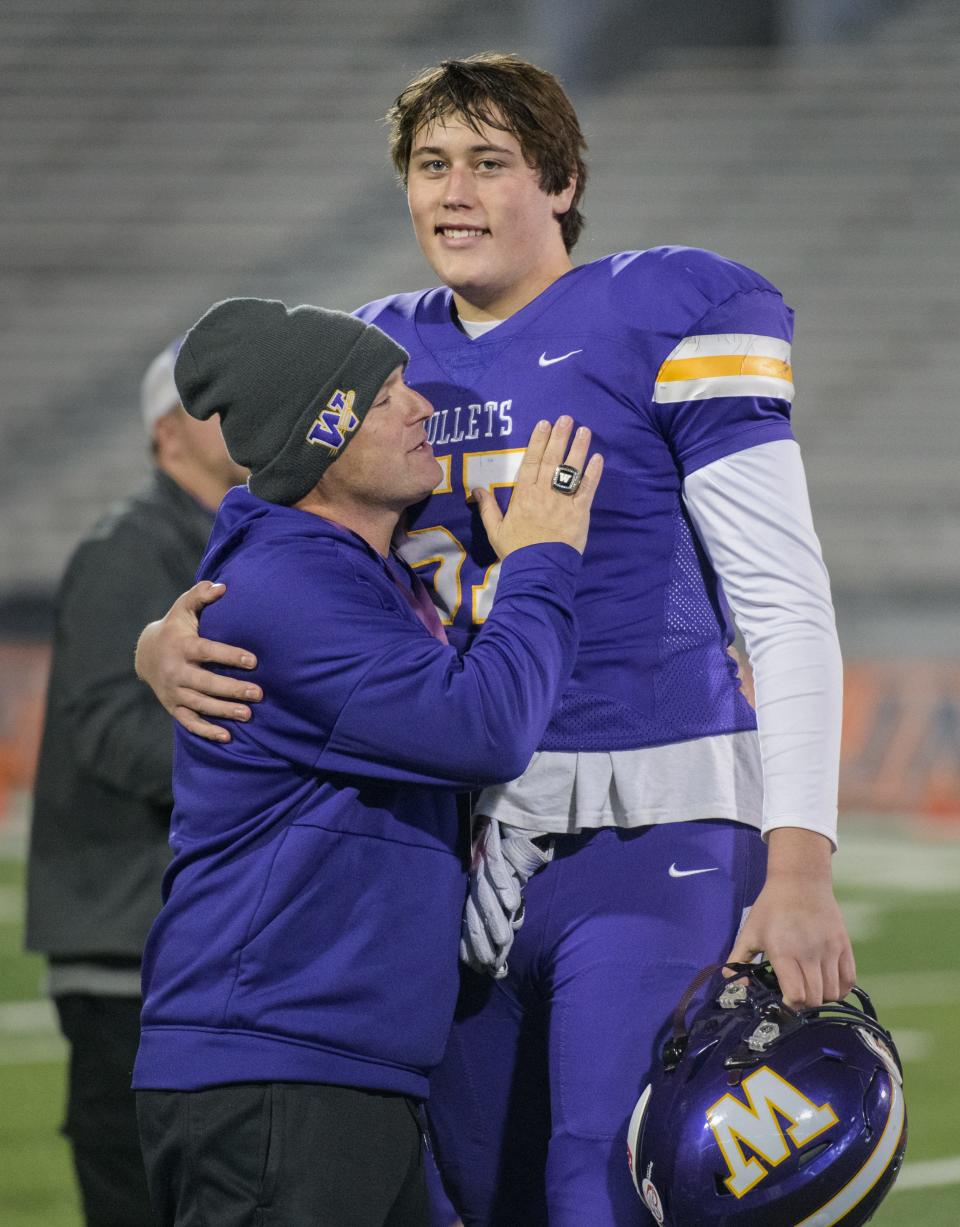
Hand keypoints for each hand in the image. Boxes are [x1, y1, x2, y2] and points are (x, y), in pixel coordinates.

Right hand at [134, 581, 261, 741]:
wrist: (146, 653)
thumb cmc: (176, 627)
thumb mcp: (184, 608)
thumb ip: (201, 595)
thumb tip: (223, 586)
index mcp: (182, 646)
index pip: (207, 651)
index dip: (229, 655)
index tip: (253, 660)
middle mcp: (176, 671)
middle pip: (206, 683)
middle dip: (232, 689)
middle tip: (259, 693)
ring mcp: (174, 692)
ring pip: (200, 704)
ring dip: (224, 711)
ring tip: (249, 714)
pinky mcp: (173, 707)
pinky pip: (190, 722)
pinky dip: (207, 730)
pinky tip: (227, 737)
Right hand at [473, 417, 602, 558]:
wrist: (538, 569)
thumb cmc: (516, 550)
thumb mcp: (494, 530)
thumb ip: (487, 508)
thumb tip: (476, 489)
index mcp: (523, 495)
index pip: (531, 461)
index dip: (537, 441)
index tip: (543, 424)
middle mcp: (543, 493)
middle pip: (552, 459)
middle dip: (559, 437)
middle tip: (566, 419)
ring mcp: (562, 501)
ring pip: (571, 470)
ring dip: (578, 448)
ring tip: (584, 431)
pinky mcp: (579, 512)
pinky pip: (587, 489)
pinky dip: (593, 473)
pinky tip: (597, 458)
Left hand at [724, 829, 855, 1007]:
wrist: (800, 881)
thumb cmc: (771, 907)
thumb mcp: (749, 932)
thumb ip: (738, 960)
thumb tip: (733, 985)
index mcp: (784, 952)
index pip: (795, 995)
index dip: (788, 1005)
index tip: (781, 1002)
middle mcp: (810, 954)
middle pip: (814, 998)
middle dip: (803, 1005)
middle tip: (794, 997)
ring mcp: (830, 950)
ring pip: (833, 993)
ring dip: (821, 998)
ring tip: (809, 989)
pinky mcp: (845, 946)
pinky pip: (849, 981)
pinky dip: (840, 990)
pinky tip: (827, 984)